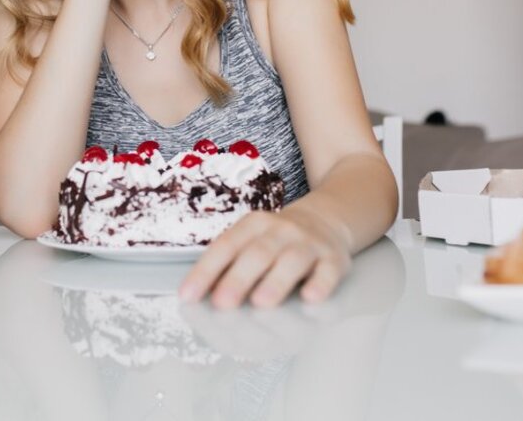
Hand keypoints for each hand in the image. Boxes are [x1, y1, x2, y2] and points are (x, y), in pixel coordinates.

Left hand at [179, 208, 352, 308]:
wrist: (327, 219)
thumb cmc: (278, 240)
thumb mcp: (251, 240)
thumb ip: (227, 264)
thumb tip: (195, 297)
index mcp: (253, 226)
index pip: (225, 246)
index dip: (205, 271)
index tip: (188, 296)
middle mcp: (281, 231)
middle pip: (258, 253)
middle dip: (238, 279)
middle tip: (222, 303)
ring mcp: (309, 244)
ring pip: (292, 261)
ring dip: (276, 282)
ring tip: (261, 303)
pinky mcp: (334, 259)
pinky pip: (328, 271)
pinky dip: (321, 284)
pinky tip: (311, 298)